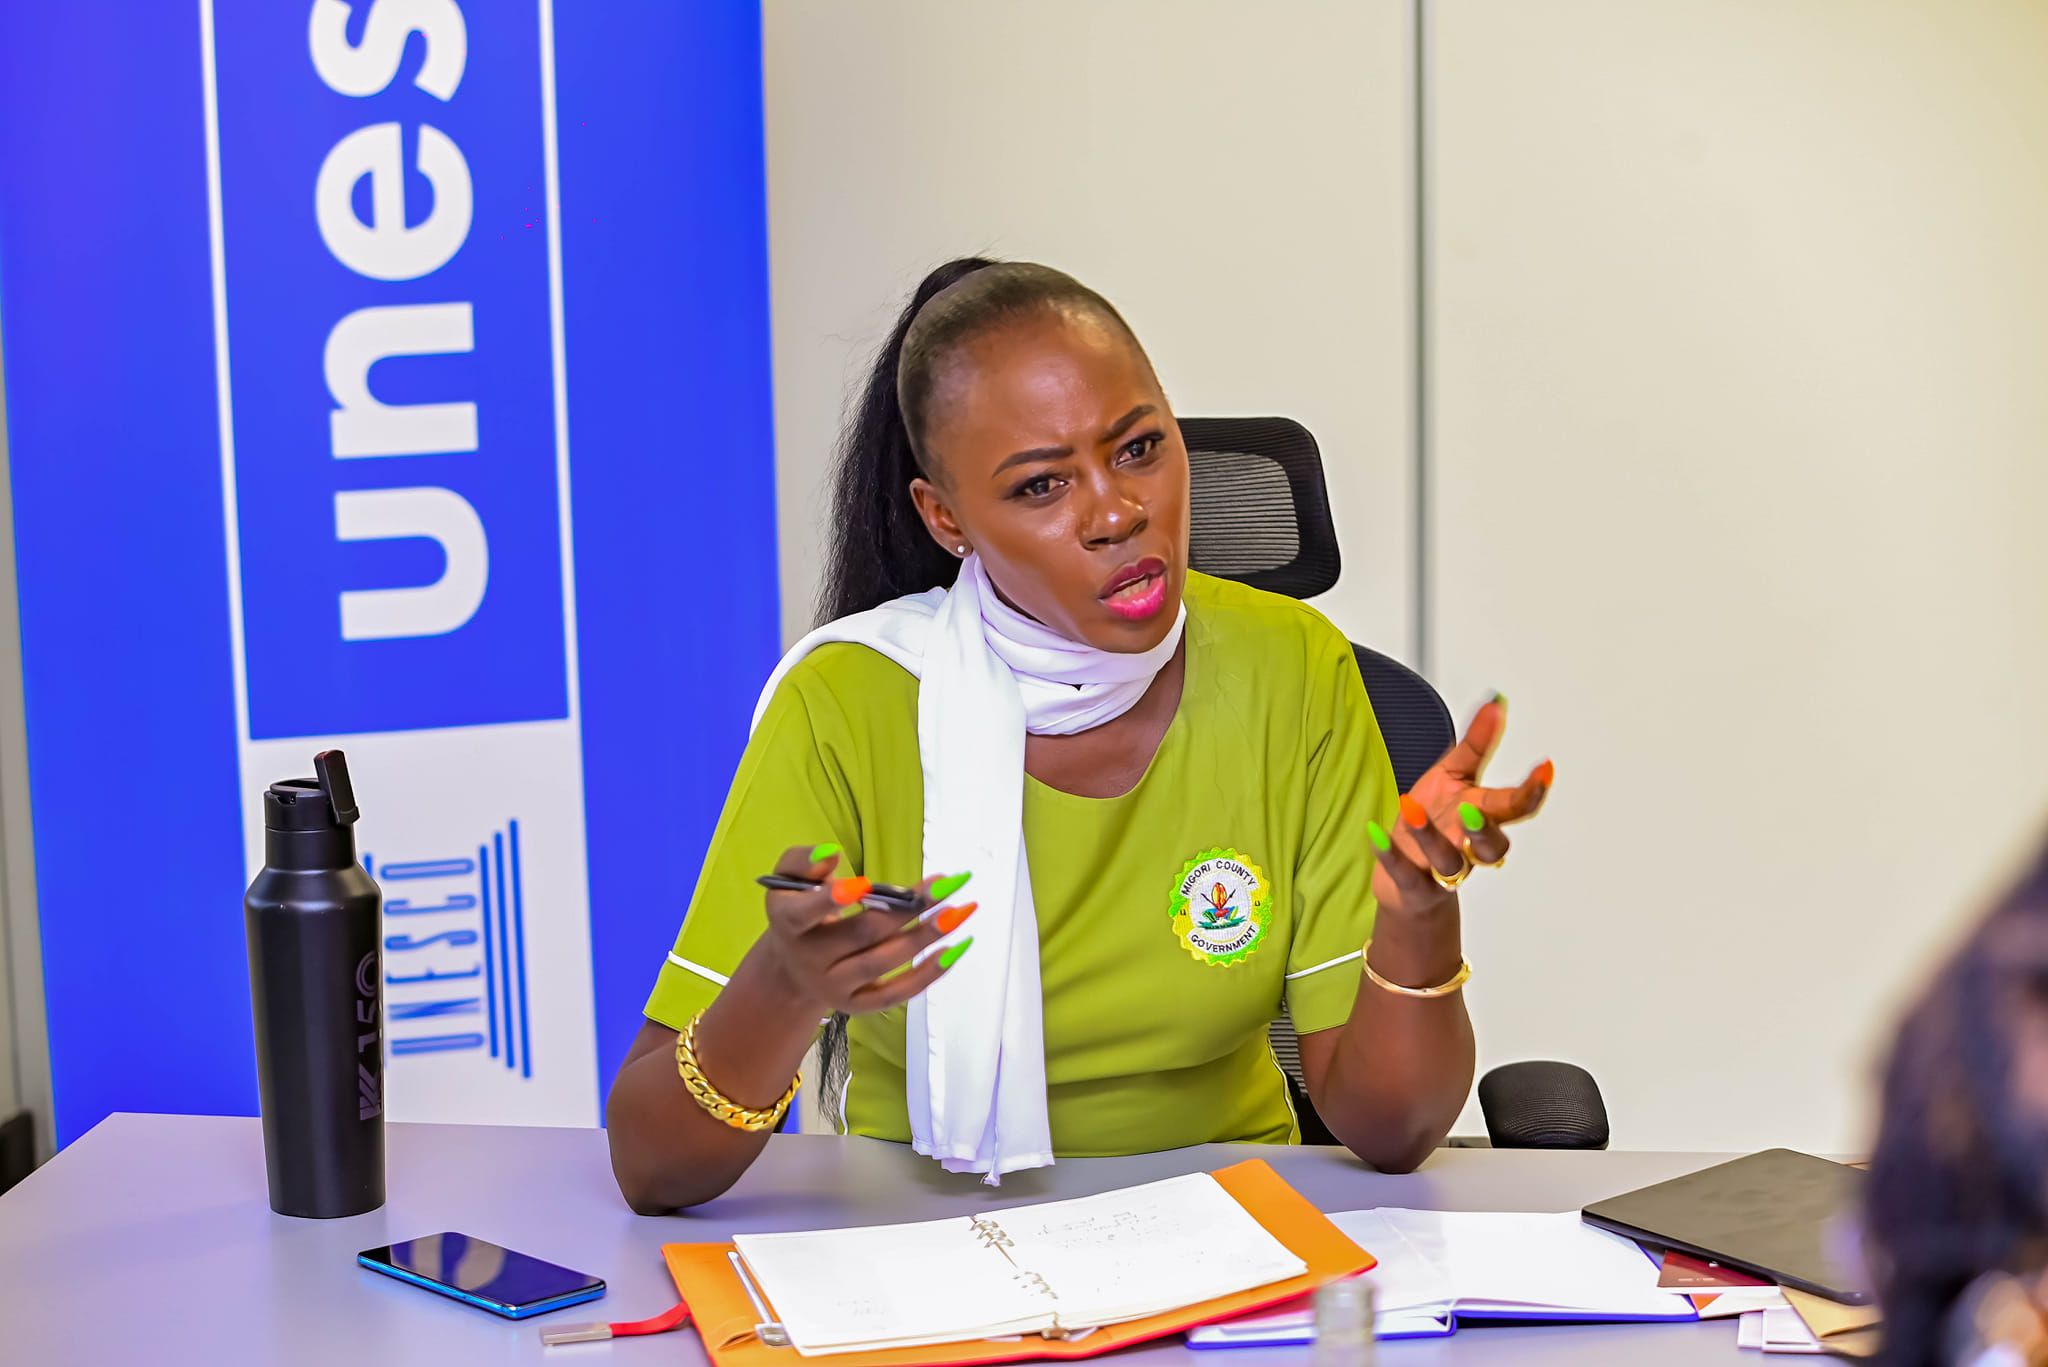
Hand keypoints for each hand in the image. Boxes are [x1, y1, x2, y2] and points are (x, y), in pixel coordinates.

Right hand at [753, 845, 975, 1016]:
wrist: (790, 969)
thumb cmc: (799, 909)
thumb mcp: (787, 879)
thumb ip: (803, 861)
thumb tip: (831, 854)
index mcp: (788, 924)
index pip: (804, 914)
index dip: (830, 901)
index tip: (865, 884)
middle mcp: (810, 960)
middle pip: (861, 934)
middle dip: (906, 908)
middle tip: (945, 883)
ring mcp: (835, 987)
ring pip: (882, 962)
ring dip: (924, 937)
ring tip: (959, 912)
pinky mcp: (858, 1006)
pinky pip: (895, 994)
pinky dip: (928, 974)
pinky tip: (955, 949)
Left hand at [1368, 696, 1552, 916]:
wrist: (1407, 879)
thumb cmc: (1435, 822)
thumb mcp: (1453, 775)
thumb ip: (1477, 743)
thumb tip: (1496, 703)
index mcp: (1483, 817)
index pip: (1515, 807)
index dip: (1531, 791)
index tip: (1544, 768)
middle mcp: (1468, 847)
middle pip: (1491, 846)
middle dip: (1487, 830)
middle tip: (1474, 809)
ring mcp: (1440, 869)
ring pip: (1447, 862)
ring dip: (1432, 837)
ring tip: (1411, 806)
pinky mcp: (1411, 884)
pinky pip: (1404, 872)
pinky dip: (1390, 855)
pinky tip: (1375, 835)